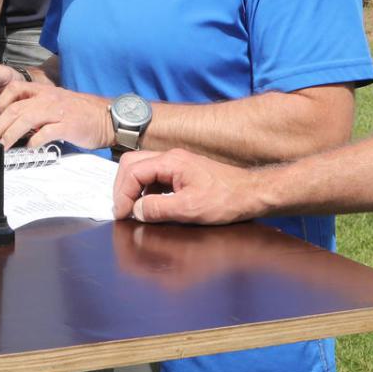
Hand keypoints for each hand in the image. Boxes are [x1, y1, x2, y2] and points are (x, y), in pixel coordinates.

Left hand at [0, 71, 111, 150]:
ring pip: (26, 119)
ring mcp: (58, 111)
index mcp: (44, 91)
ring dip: (11, 135)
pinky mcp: (68, 126)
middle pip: (15, 108)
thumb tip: (15, 121)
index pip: (14, 89)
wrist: (107, 117)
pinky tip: (29, 148)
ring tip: (3, 146)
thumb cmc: (81, 113)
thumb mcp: (56, 103)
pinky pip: (46, 132)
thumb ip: (36, 107)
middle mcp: (48, 98)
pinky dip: (34, 141)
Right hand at [112, 149, 261, 224]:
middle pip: (131, 164)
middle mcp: (171, 157)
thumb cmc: (225, 200)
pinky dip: (145, 190)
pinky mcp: (181, 172)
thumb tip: (136, 211)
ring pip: (141, 169)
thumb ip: (158, 209)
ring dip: (133, 189)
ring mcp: (176, 163)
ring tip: (133, 210)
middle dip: (122, 187)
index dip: (122, 194)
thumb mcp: (189, 209)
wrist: (250, 194)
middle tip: (122, 211)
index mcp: (171, 161)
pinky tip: (149, 206)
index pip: (132, 171)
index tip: (122, 214)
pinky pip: (154, 176)